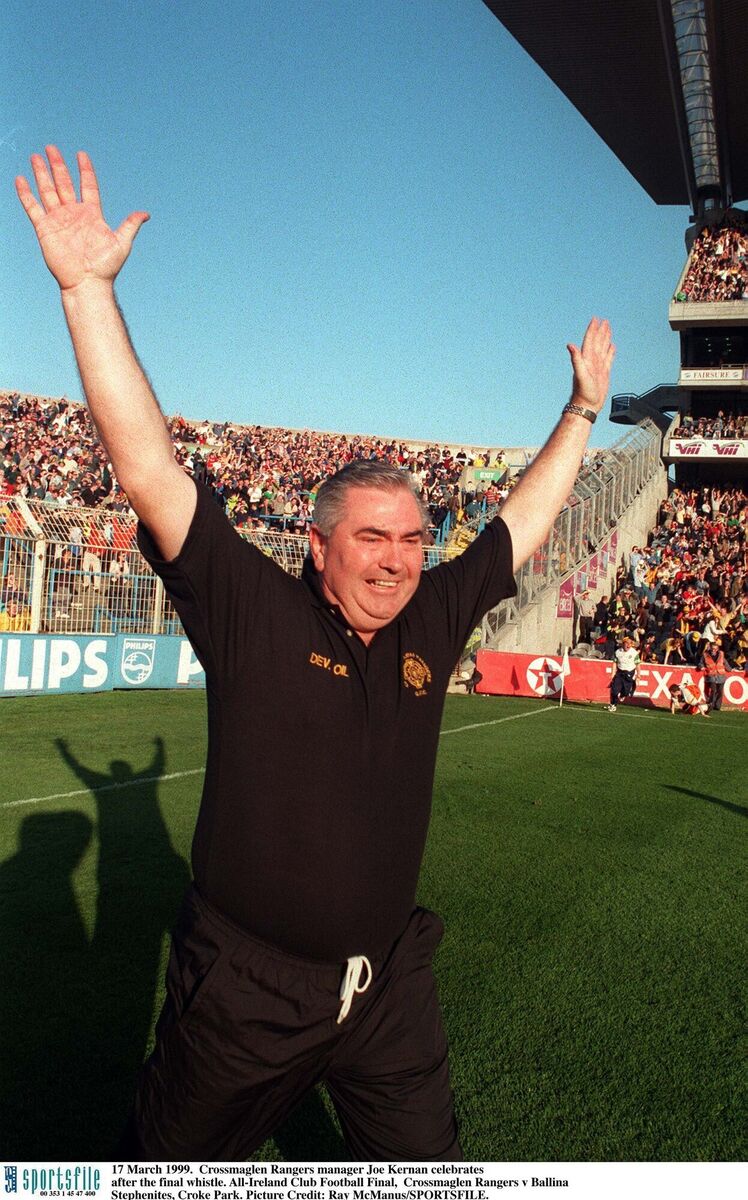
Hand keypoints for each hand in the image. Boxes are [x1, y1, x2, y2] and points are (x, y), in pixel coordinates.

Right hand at [16, 145, 148, 293]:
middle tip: (51, 147)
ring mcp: (59, 220)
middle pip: (64, 183)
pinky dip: (26, 194)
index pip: (87, 185)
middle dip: (58, 165)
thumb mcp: (122, 243)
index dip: (85, 170)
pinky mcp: (45, 229)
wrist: (88, 283)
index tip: (81, 154)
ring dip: (42, 174)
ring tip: (36, 156)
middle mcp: (74, 214)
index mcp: (92, 214)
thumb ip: (130, 225)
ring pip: (48, 191)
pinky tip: (21, 179)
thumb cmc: (106, 267)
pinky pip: (33, 208)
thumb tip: (145, 214)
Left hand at [566, 317, 615, 412]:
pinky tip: (612, 347)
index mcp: (586, 359)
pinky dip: (610, 352)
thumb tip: (570, 345)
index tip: (595, 319)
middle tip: (604, 321)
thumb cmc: (582, 392)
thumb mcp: (579, 374)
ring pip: (603, 348)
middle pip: (597, 342)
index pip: (590, 340)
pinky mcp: (604, 373)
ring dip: (605, 338)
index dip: (592, 330)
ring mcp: (598, 366)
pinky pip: (608, 359)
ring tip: (608, 329)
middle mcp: (592, 361)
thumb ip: (576, 359)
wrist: (587, 405)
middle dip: (600, 331)